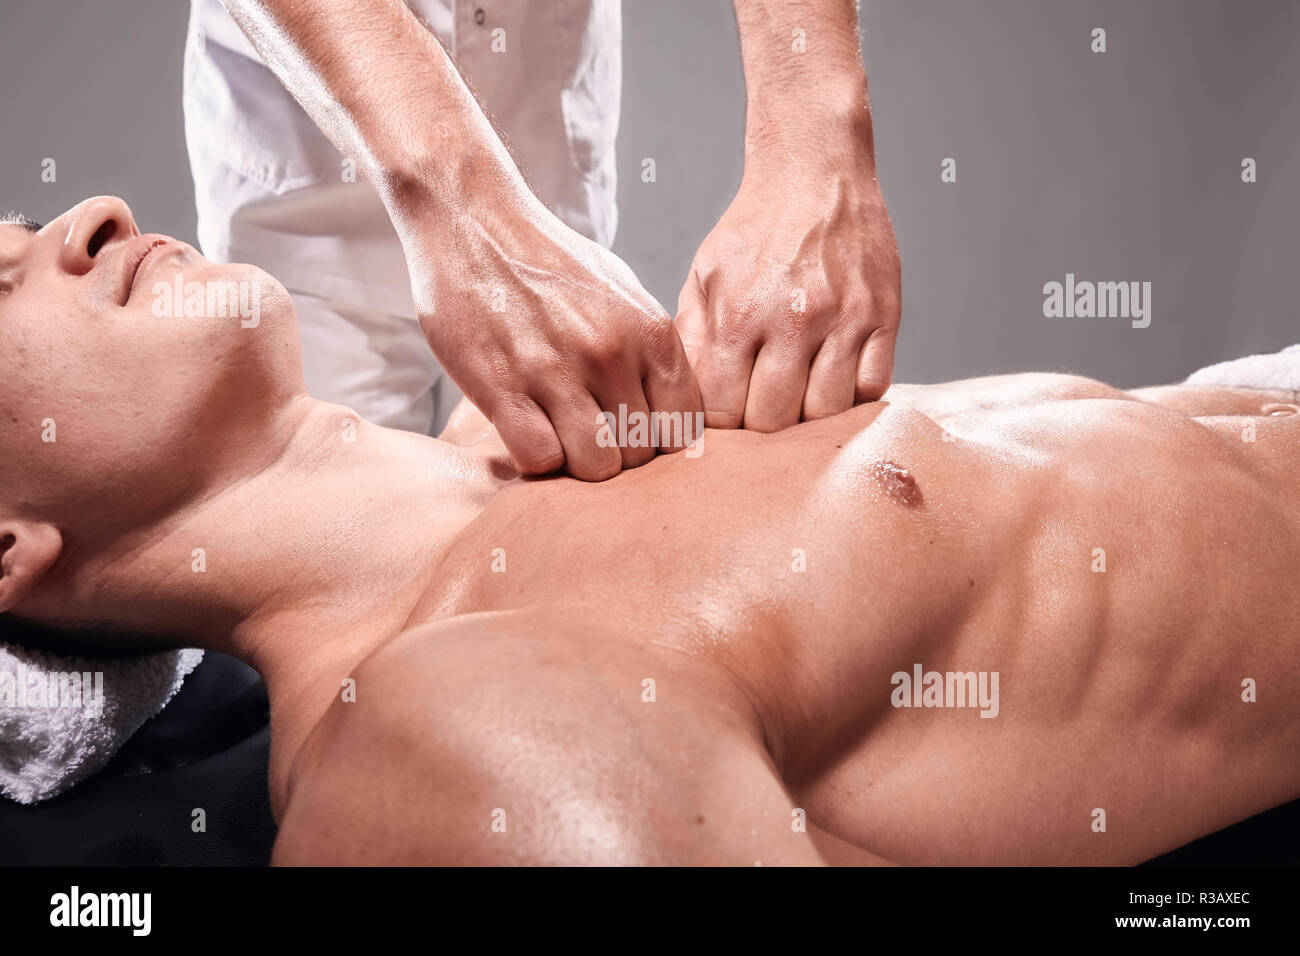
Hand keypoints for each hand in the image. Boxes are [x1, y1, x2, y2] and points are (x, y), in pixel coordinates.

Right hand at [414, 189, 701, 480]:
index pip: (684, 428)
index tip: (636, 438)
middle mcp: (610, 353)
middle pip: (640, 456)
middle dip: (618, 457)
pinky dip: (536, 460)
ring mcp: (556, 371)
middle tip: (591, 439)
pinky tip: (527, 434)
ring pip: (594, 466)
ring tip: (560, 439)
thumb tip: (673, 411)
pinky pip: (539, 458)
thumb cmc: (549, 261)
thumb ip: (651, 352)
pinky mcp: (501, 386)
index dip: (661, 444)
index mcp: (650, 332)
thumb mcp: (623, 293)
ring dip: (577, 465)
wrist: (473, 220)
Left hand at [675, 142, 899, 430]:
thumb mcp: (703, 276)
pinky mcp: (883, 316)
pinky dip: (851, 397)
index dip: (720, 425)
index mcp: (738, 314)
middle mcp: (792, 321)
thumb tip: (684, 399)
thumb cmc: (754, 229)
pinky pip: (872, 388)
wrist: (814, 171)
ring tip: (796, 398)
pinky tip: (833, 380)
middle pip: (774, 421)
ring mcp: (843, 320)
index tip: (725, 416)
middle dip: (760, 428)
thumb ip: (692, 340)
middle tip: (758, 411)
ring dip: (807, 418)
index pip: (723, 410)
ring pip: (825, 414)